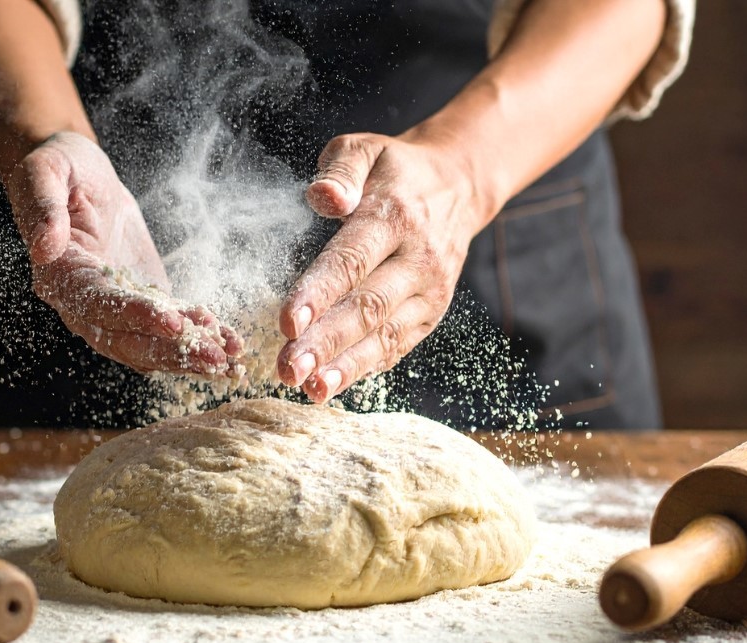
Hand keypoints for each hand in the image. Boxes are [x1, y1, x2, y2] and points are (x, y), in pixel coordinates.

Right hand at [1, 131, 241, 374]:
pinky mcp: (141, 299)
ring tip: (228, 361)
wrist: (79, 173)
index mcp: (59, 275)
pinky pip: (167, 327)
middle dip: (170, 351)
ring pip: (148, 343)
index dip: (135, 315)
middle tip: (213, 359)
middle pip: (125, 339)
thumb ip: (44, 208)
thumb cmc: (59, 167)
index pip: (97, 304)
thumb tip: (43, 247)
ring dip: (187, 355)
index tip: (172, 321)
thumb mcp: (46, 173)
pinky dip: (197, 337)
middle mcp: (82, 303)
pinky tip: (229, 344)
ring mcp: (114, 306)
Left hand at [276, 131, 492, 401]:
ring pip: (386, 334)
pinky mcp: (431, 312)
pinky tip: (335, 384)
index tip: (287, 321)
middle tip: (289, 368)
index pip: (352, 259)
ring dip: (346, 365)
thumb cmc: (395, 170)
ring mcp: (430, 290)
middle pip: (369, 306)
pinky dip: (367, 367)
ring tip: (310, 389)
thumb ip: (341, 169)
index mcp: (395, 216)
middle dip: (326, 342)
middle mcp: (418, 258)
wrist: (459, 185)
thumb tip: (322, 197)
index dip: (319, 293)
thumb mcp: (366, 149)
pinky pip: (399, 345)